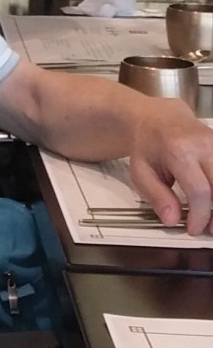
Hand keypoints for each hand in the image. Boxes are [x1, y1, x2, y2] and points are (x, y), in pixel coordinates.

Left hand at [129, 103, 212, 235]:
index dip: (200, 216)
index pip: (199, 191)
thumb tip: (172, 220)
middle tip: (208, 230)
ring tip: (212, 220)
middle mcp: (203, 145)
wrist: (158, 118)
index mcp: (179, 151)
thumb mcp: (141, 172)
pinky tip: (212, 203)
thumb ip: (157, 197)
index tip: (192, 229)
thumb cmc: (148, 147)